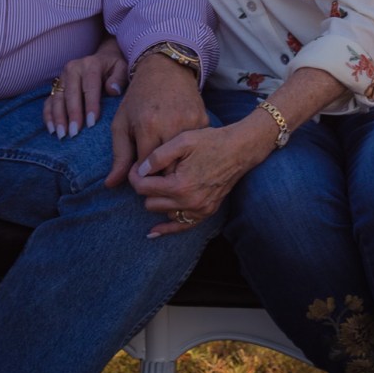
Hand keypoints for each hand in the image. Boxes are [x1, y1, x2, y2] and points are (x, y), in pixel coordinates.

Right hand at [42, 35, 127, 138]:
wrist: (102, 57)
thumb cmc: (113, 67)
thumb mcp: (122, 68)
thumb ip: (119, 78)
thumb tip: (112, 90)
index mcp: (90, 64)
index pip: (90, 86)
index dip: (90, 105)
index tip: (91, 123)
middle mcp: (73, 69)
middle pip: (71, 93)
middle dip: (72, 114)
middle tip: (75, 133)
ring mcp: (62, 77)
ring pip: (57, 98)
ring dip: (58, 117)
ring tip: (63, 135)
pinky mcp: (55, 86)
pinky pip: (49, 101)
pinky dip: (48, 116)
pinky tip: (52, 130)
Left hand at [106, 52, 208, 187]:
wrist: (166, 68)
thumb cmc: (139, 97)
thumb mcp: (122, 123)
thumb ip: (119, 156)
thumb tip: (111, 185)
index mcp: (148, 126)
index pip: (146, 169)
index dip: (141, 176)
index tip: (139, 174)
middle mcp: (171, 125)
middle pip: (167, 169)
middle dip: (159, 175)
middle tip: (153, 171)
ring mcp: (190, 123)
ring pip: (185, 162)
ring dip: (175, 167)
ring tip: (166, 162)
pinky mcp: (204, 121)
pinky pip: (196, 149)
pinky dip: (189, 154)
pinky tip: (181, 149)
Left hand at [129, 123, 261, 237]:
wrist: (239, 149)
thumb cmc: (210, 141)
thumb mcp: (182, 141)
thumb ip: (158, 156)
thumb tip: (140, 170)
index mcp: (180, 185)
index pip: (143, 188)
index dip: (134, 175)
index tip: (136, 165)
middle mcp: (189, 203)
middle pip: (150, 203)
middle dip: (145, 187)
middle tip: (147, 172)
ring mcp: (199, 210)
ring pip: (163, 213)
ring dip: (157, 200)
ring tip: (158, 183)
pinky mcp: (206, 212)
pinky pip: (182, 226)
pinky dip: (167, 228)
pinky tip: (153, 231)